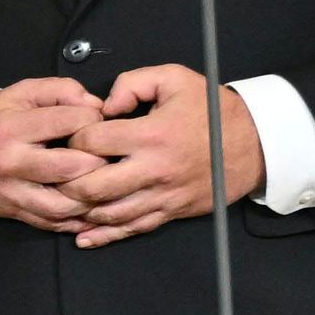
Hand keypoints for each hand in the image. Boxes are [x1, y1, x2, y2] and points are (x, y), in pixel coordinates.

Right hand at [0, 78, 110, 231]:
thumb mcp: (22, 93)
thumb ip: (61, 90)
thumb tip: (96, 105)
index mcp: (12, 128)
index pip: (70, 122)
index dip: (94, 118)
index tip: (96, 120)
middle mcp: (10, 163)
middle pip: (70, 167)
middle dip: (99, 159)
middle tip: (109, 153)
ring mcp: (11, 192)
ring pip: (63, 204)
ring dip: (91, 196)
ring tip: (103, 181)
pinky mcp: (14, 212)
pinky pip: (52, 224)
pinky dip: (77, 220)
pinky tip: (92, 207)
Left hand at [64, 65, 262, 246]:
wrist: (255, 143)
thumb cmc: (212, 110)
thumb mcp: (175, 79)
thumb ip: (134, 82)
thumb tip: (104, 105)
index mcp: (152, 135)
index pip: (92, 142)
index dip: (74, 137)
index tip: (73, 135)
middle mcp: (154, 170)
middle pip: (92, 186)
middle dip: (66, 181)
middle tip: (58, 172)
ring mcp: (162, 195)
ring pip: (108, 214)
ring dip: (80, 210)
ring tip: (64, 200)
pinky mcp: (170, 211)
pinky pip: (131, 230)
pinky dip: (103, 236)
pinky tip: (82, 236)